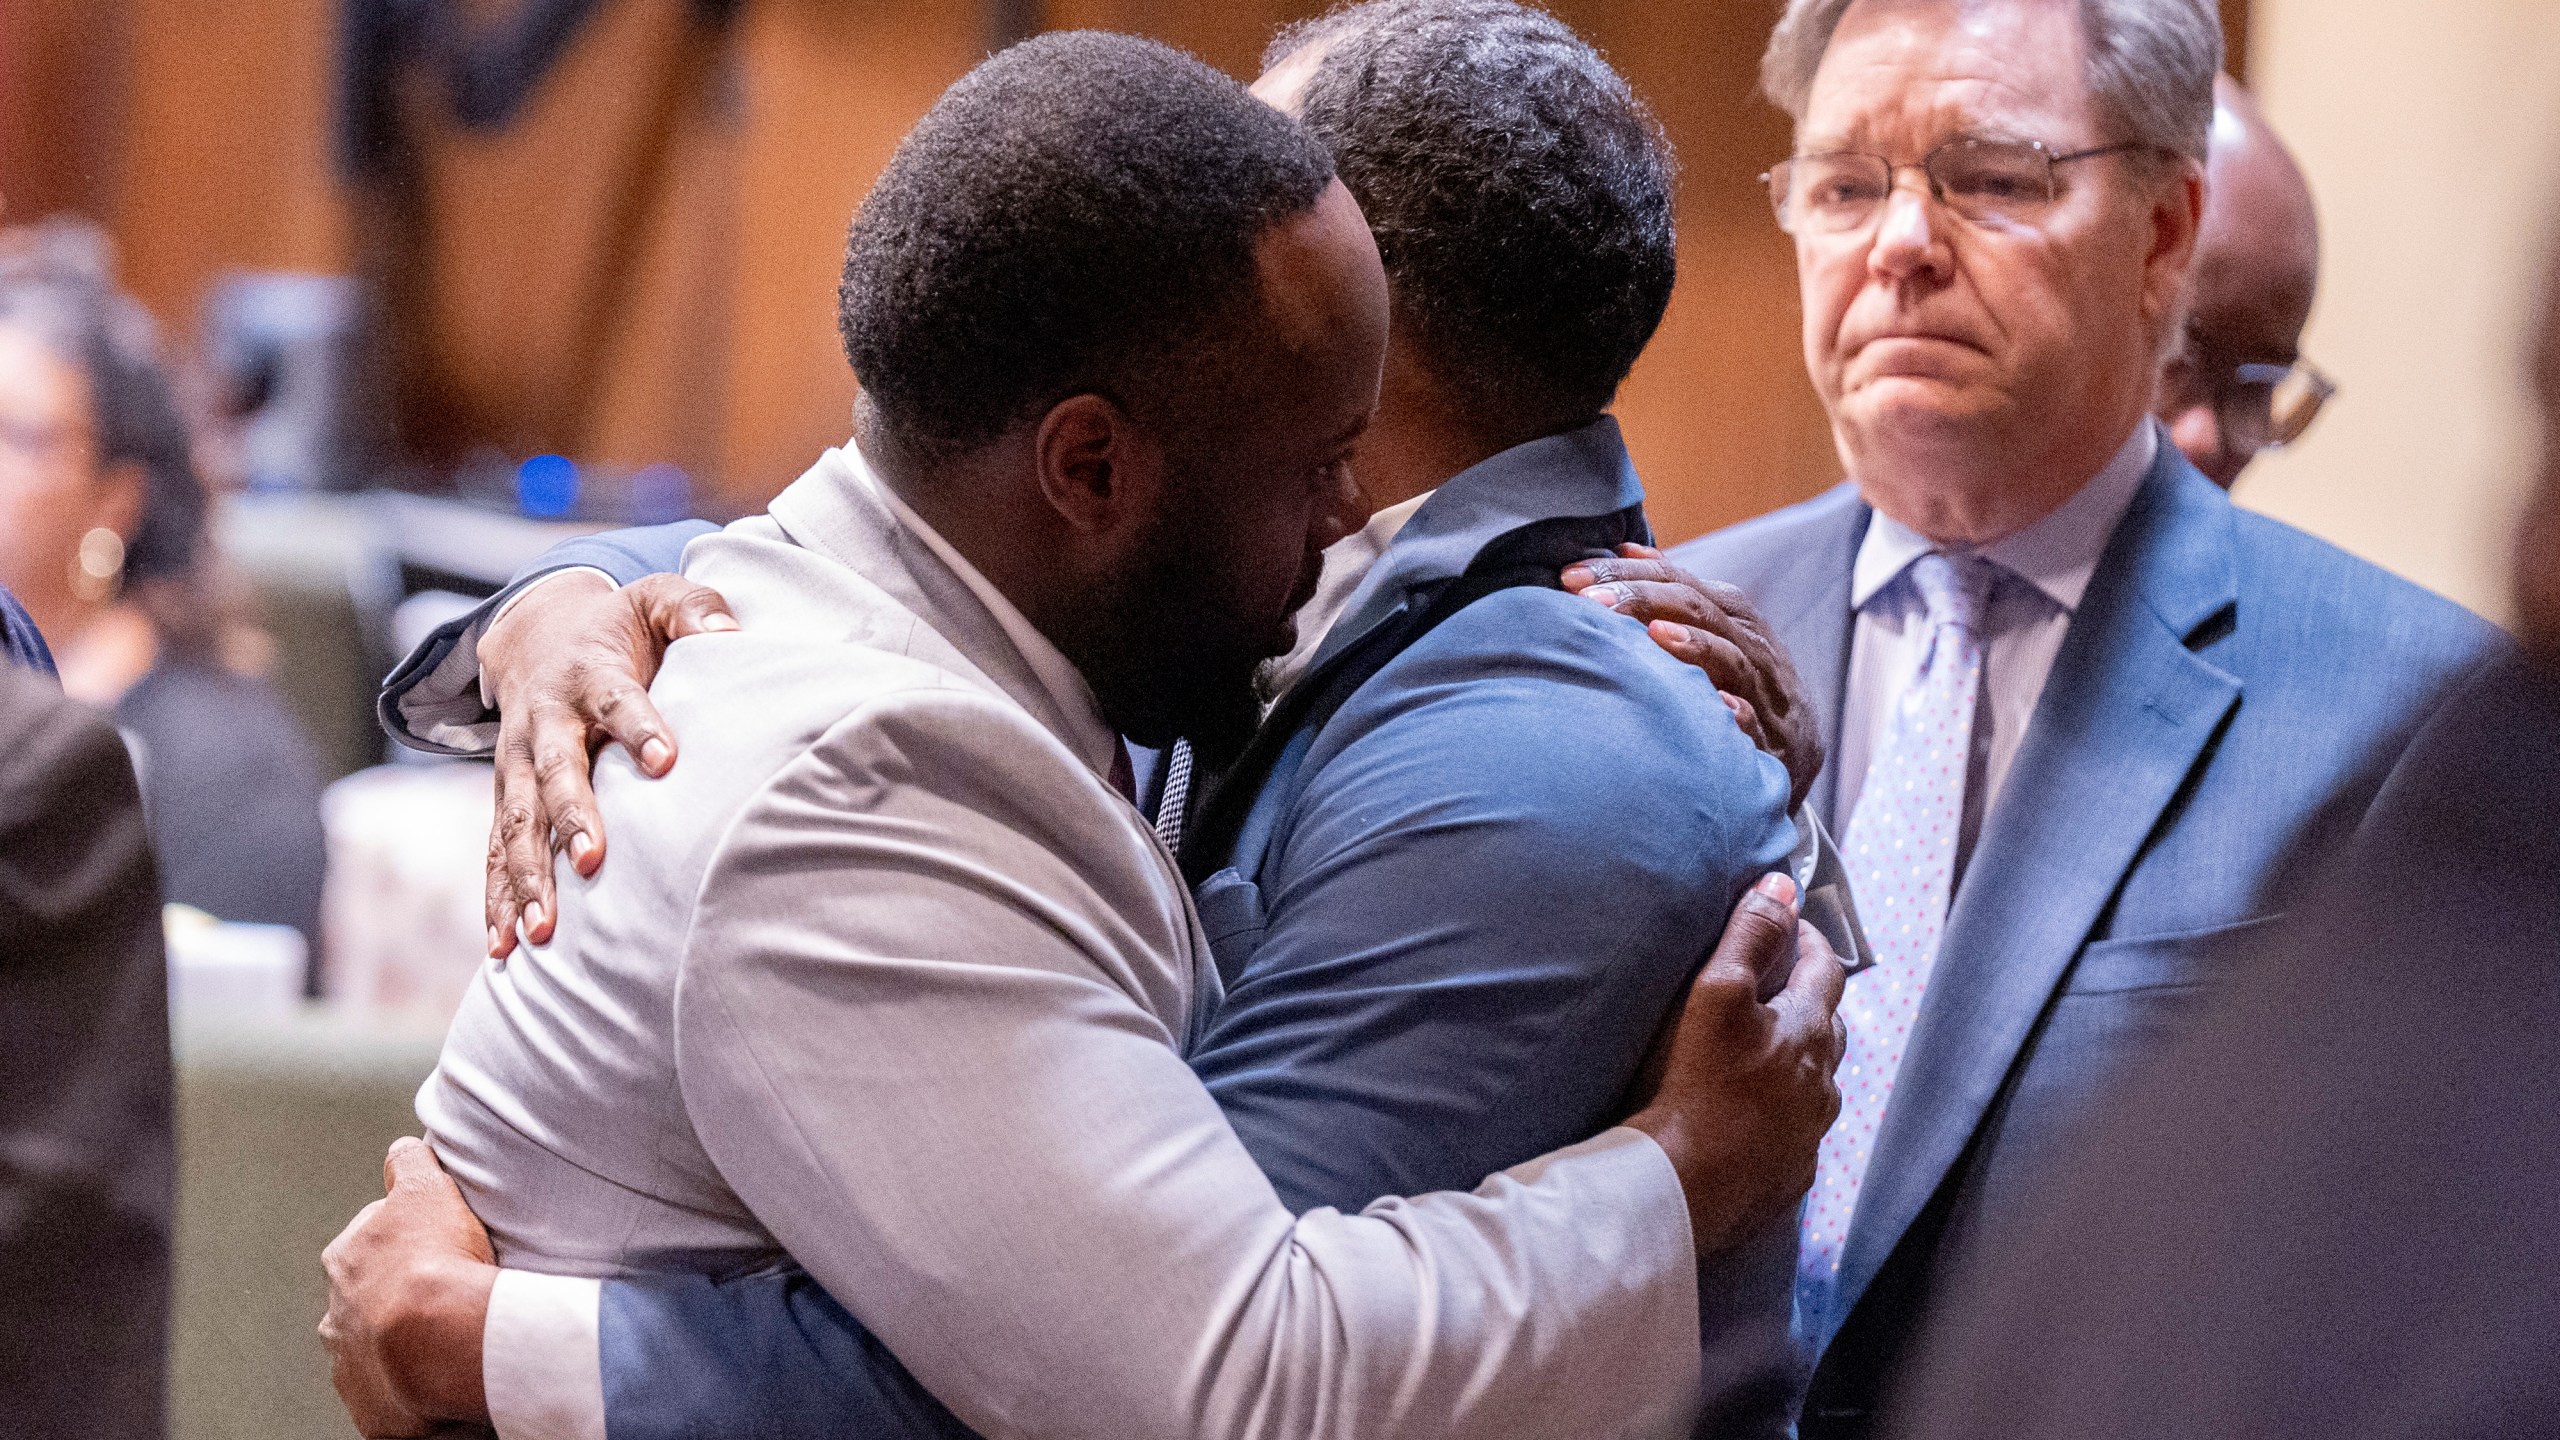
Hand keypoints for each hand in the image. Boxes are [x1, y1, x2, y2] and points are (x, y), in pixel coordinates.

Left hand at [319, 1139, 500, 1435]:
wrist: (438, 1341)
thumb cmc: (434, 1263)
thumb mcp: (425, 1189)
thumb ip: (409, 1164)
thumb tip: (403, 1150)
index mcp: (345, 1258)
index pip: (372, 1236)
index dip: (408, 1235)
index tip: (437, 1241)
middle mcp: (336, 1312)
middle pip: (369, 1293)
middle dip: (400, 1289)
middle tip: (447, 1286)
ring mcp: (351, 1362)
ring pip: (378, 1344)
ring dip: (405, 1339)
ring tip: (449, 1335)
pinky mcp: (374, 1404)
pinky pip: (396, 1389)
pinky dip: (416, 1381)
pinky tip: (445, 1370)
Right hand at [480, 570, 735, 958]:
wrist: (534, 635)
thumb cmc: (617, 627)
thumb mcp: (656, 599)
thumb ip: (695, 608)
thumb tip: (734, 633)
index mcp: (588, 675)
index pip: (616, 700)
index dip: (641, 726)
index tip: (667, 759)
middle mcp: (544, 723)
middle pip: (556, 772)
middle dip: (571, 817)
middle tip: (592, 860)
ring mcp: (517, 765)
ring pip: (515, 824)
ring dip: (527, 877)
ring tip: (542, 933)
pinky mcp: (506, 798)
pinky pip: (495, 852)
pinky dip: (497, 899)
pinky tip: (504, 948)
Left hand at [1561, 545, 1824, 809]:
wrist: (1797, 743)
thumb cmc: (1740, 677)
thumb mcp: (1712, 627)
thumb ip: (1671, 592)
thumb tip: (1625, 548)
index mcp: (1728, 610)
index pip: (1673, 578)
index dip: (1623, 573)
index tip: (1569, 577)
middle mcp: (1747, 639)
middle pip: (1696, 606)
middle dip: (1640, 598)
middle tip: (1588, 602)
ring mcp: (1763, 686)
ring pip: (1730, 656)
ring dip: (1691, 644)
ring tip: (1653, 634)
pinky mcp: (1773, 735)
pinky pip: (1757, 721)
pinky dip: (1738, 712)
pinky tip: (1717, 707)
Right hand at [1625, 873, 1847, 1255]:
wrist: (1684, 1186)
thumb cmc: (1696, 1084)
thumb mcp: (1716, 992)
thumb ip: (1751, 934)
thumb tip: (1782, 885)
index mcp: (1808, 1032)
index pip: (1826, 971)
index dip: (1810, 942)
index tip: (1792, 926)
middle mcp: (1821, 1083)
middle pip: (1828, 1028)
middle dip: (1810, 999)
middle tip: (1779, 986)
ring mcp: (1809, 1133)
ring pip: (1817, 1083)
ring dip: (1799, 1059)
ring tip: (1765, 1050)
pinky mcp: (1790, 1173)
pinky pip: (1796, 1130)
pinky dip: (1782, 1111)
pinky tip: (1754, 1115)